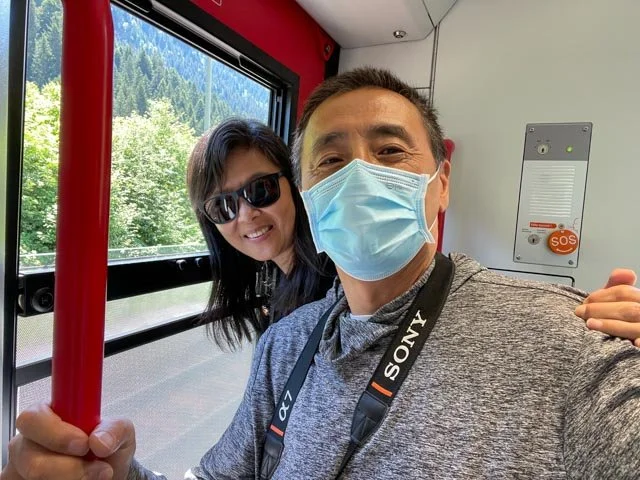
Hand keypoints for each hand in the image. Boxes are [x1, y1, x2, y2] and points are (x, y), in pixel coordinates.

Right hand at [2, 403, 135, 479]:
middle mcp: (26, 443)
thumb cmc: (106, 449)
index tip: (84, 445)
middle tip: (98, 469)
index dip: (57, 434)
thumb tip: (100, 441)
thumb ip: (114, 429)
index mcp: (46, 417)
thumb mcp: (120, 432)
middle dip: (68, 467)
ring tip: (94, 476)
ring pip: (35, 479)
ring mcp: (20, 470)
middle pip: (30, 458)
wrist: (106, 477)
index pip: (33, 418)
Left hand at [575, 269, 639, 346]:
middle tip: (580, 313)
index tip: (584, 301)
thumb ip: (616, 289)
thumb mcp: (617, 303)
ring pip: (634, 327)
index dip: (603, 295)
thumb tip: (627, 272)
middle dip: (601, 309)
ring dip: (610, 325)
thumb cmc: (622, 323)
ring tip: (590, 324)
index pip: (625, 293)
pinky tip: (634, 344)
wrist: (629, 352)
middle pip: (629, 309)